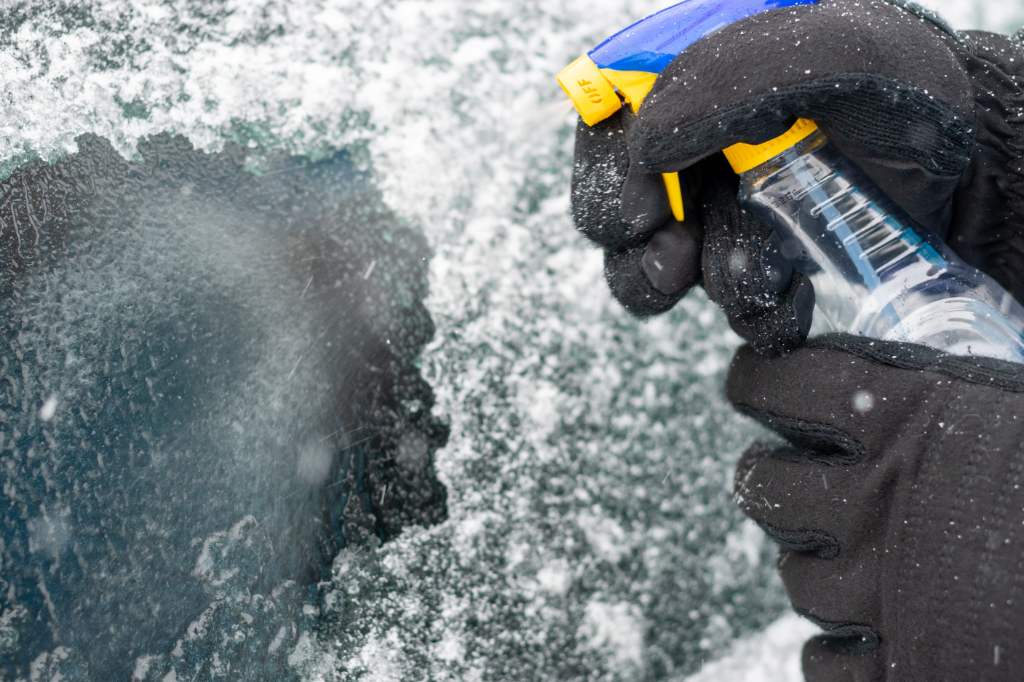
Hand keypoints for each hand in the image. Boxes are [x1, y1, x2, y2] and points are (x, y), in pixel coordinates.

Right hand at [572, 0, 1023, 352]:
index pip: (607, 119)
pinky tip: (787, 302)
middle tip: (674, 261)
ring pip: (660, 265)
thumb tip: (644, 145)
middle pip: (618, 204)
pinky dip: (749, 311)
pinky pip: (723, 299)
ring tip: (756, 281)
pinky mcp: (756, 256)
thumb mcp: (838, 55)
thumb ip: (735, 76)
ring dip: (701, 282)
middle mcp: (698, 144)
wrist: (972, 168)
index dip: (603, 172)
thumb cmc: (911, 93)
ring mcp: (724, 204)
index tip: (635, 216)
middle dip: (640, 247)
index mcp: (698, 78)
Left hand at [728, 334, 1023, 679]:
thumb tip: (915, 392)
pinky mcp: (898, 669)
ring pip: (793, 574)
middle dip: (775, 480)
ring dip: (817, 566)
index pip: (781, 385)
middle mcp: (874, 501)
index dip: (756, 382)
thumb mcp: (1013, 414)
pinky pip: (821, 660)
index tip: (753, 383)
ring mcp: (878, 591)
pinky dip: (839, 651)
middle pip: (762, 483)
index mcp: (907, 419)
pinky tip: (876, 635)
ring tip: (865, 563)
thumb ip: (952, 404)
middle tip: (802, 482)